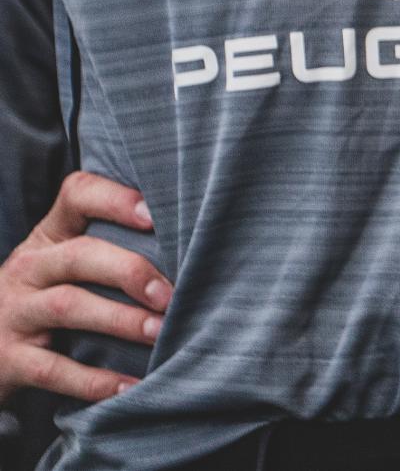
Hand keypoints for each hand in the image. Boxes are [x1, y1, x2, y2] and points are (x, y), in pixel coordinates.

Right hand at [0, 172, 170, 403]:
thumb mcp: (63, 263)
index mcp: (49, 237)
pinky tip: (131, 387)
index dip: (115, 199)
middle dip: (129, 271)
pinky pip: (54, 369)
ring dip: (120, 320)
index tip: (156, 214)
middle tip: (171, 293)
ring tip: (160, 332)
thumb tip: (198, 243)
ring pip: (67, 307)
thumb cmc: (45, 294)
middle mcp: (29, 268)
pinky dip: (94, 381)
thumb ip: (112, 246)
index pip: (76, 195)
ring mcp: (15, 313)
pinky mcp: (10, 359)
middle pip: (79, 256)